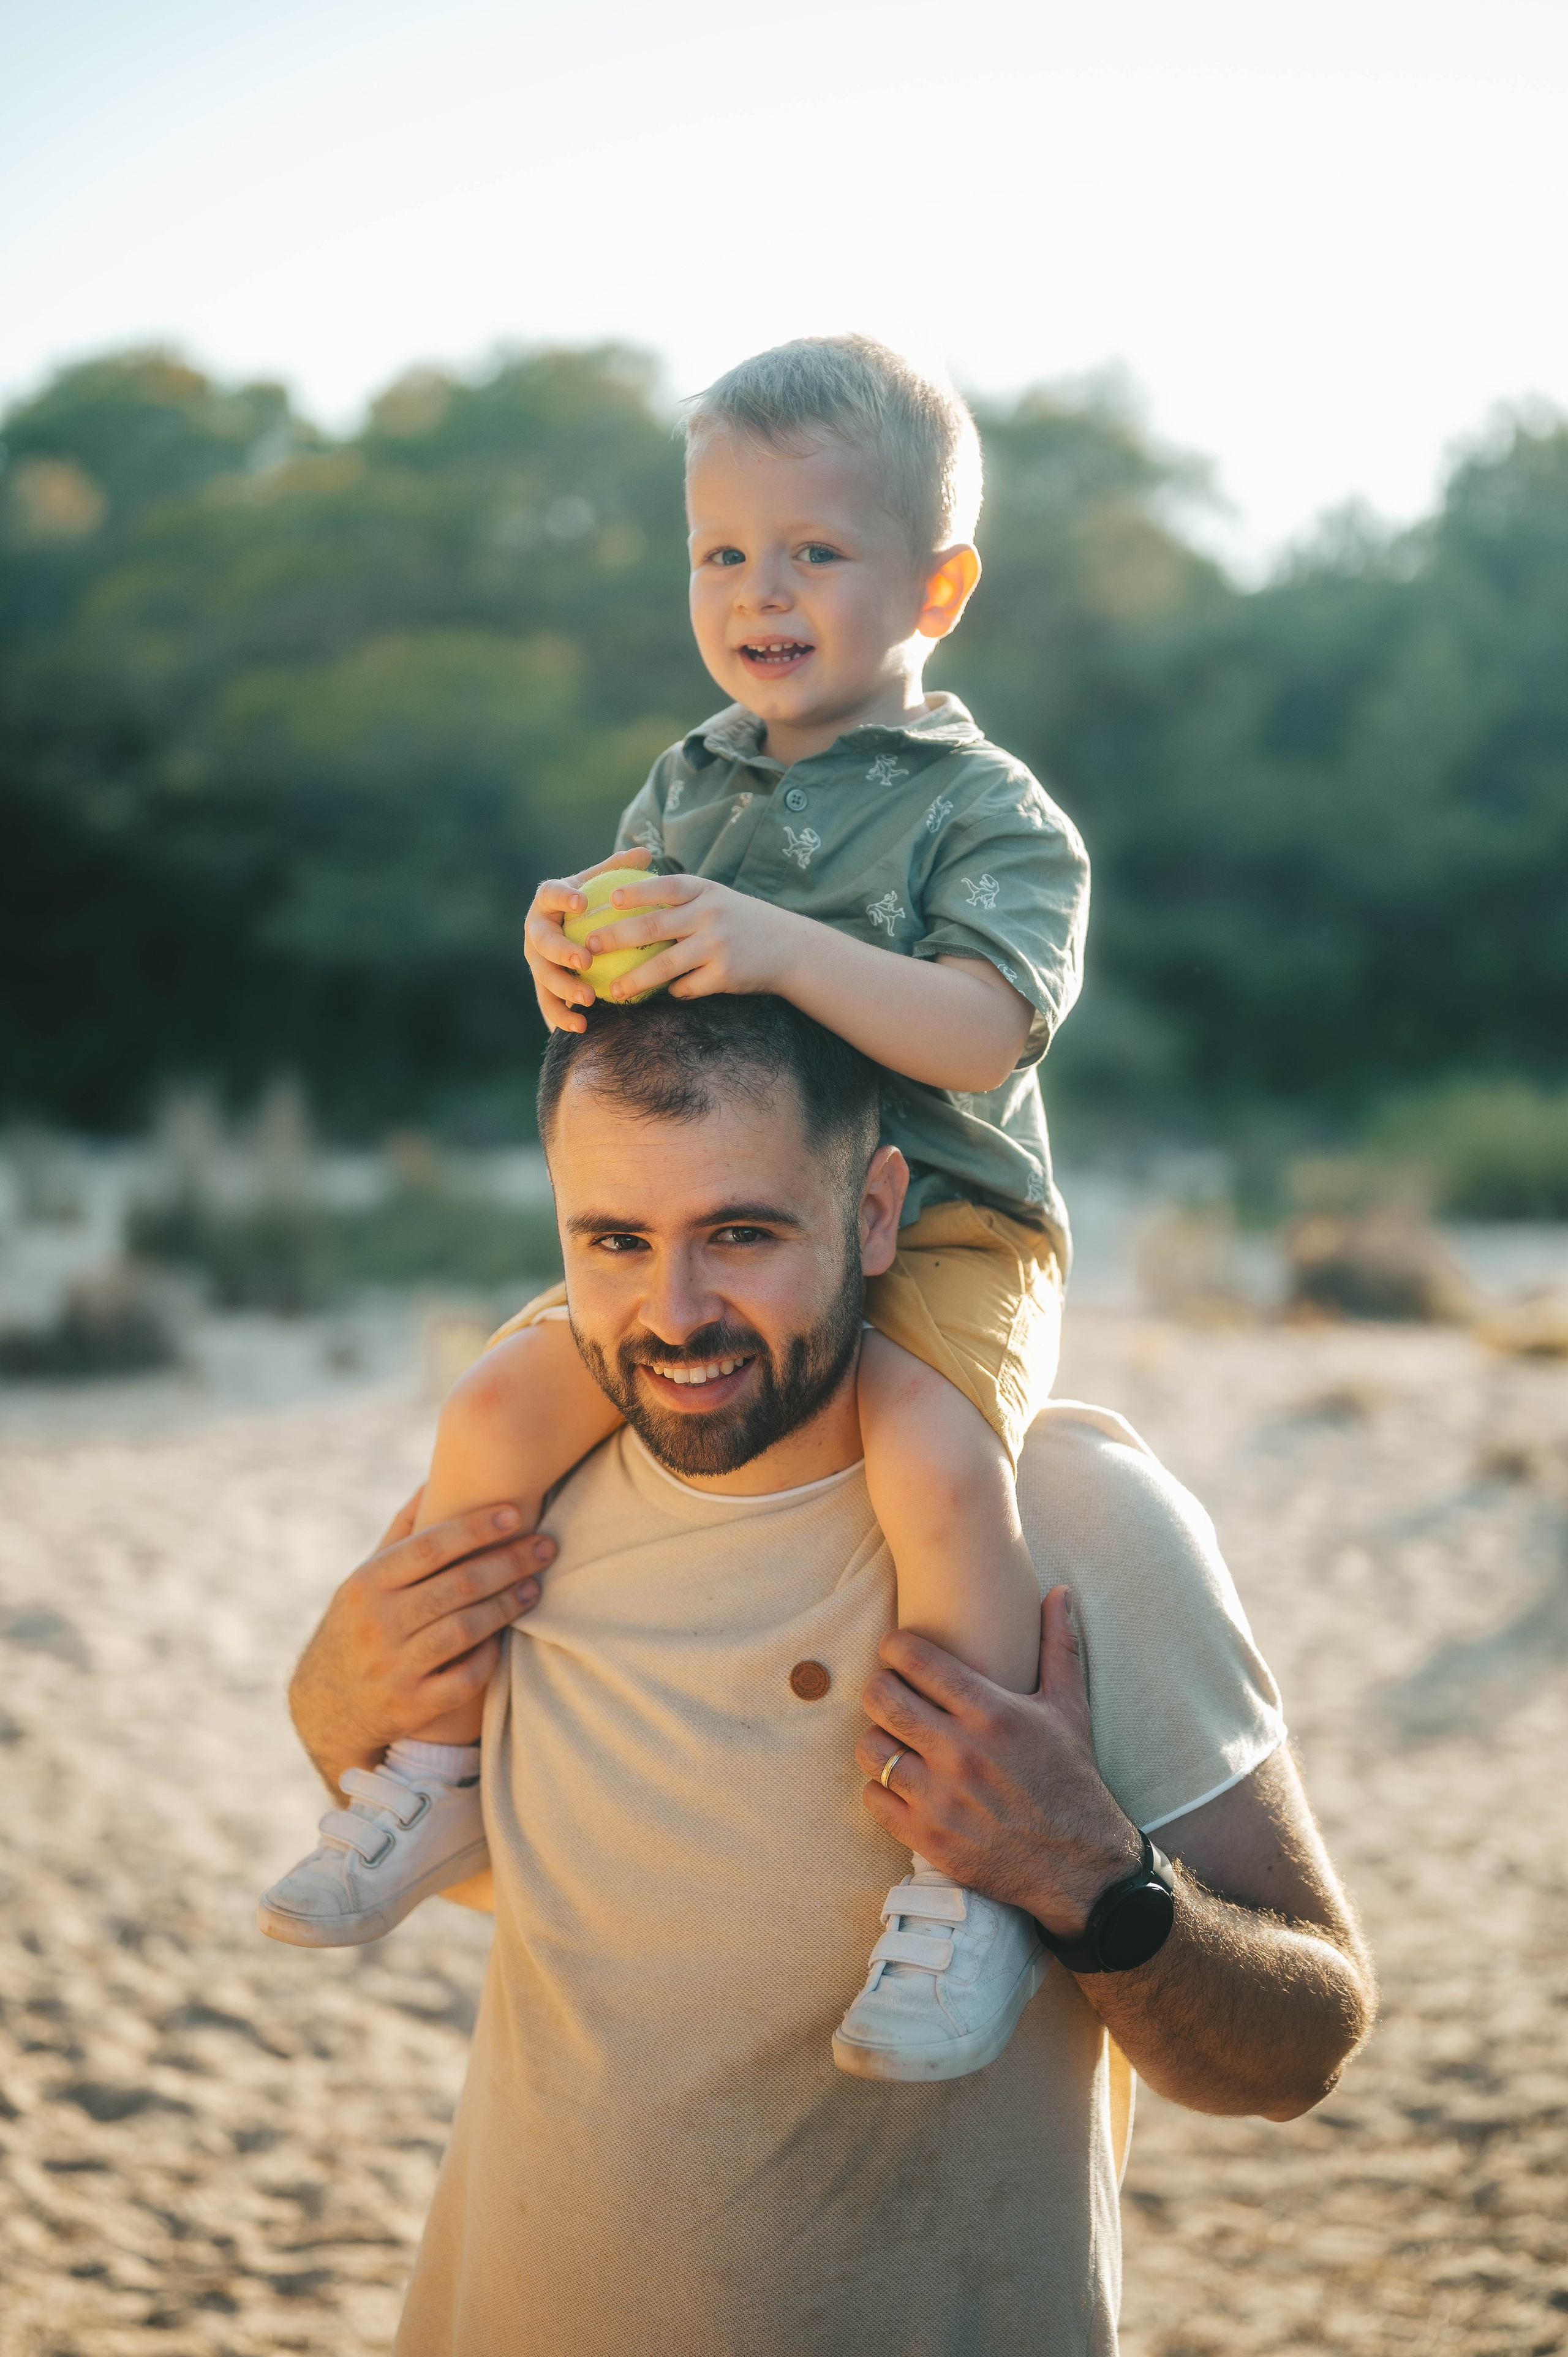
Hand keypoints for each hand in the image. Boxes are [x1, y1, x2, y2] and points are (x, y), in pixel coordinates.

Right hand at [288, 1494, 554, 1798]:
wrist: (325, 1708)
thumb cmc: (359, 1625)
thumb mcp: (365, 1579)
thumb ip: (402, 1531)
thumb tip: (435, 1475)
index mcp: (368, 1583)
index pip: (429, 1547)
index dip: (475, 1528)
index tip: (515, 1513)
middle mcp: (379, 1623)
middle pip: (457, 1585)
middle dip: (509, 1562)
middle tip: (546, 1547)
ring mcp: (394, 1667)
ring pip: (465, 1629)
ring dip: (507, 1606)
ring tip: (536, 1587)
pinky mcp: (411, 1706)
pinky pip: (463, 1680)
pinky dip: (488, 1658)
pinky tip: (506, 1640)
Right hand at [524, 846, 652, 1032]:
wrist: (574, 930)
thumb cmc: (593, 904)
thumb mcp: (603, 884)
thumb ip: (619, 869)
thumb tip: (644, 853)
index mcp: (547, 901)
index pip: (549, 894)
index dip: (562, 898)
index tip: (581, 901)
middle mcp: (535, 932)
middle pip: (542, 943)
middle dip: (561, 953)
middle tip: (586, 961)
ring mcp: (536, 962)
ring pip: (542, 978)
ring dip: (563, 989)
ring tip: (588, 999)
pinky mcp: (542, 988)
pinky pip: (549, 1005)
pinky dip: (561, 1017)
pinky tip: (581, 1028)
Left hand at [572, 872, 809, 1004]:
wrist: (790, 948)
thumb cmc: (742, 922)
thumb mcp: (717, 898)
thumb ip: (683, 898)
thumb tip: (627, 896)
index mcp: (706, 891)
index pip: (665, 886)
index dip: (636, 891)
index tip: (609, 899)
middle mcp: (711, 915)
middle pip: (654, 926)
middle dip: (617, 937)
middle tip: (591, 947)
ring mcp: (718, 946)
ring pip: (664, 966)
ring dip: (634, 980)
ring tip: (612, 990)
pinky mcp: (725, 975)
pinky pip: (687, 987)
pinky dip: (673, 992)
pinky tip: (665, 994)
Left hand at [855, 1586, 1142, 1936]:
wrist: (1081, 1866)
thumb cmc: (1071, 1779)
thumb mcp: (1070, 1708)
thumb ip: (1058, 1645)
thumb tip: (1058, 1591)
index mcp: (992, 1713)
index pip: (915, 1659)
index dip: (895, 1646)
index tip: (897, 1651)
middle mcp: (961, 1753)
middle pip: (880, 1698)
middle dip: (879, 1687)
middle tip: (889, 1691)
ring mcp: (941, 1799)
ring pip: (870, 1748)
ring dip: (877, 1739)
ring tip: (895, 1738)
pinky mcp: (928, 1839)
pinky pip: (873, 1798)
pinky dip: (880, 1787)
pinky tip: (901, 1781)